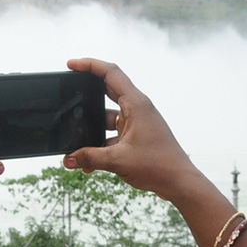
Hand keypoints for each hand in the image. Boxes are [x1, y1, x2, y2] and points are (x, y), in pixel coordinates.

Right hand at [63, 58, 201, 201]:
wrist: (179, 182)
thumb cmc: (158, 165)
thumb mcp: (117, 161)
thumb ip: (89, 158)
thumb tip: (69, 159)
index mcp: (136, 104)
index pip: (110, 73)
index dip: (89, 65)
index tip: (71, 65)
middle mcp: (137, 109)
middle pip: (107, 91)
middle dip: (86, 95)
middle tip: (68, 94)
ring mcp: (137, 123)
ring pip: (107, 117)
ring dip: (93, 129)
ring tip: (76, 142)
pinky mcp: (136, 137)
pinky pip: (113, 134)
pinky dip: (101, 144)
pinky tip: (89, 162)